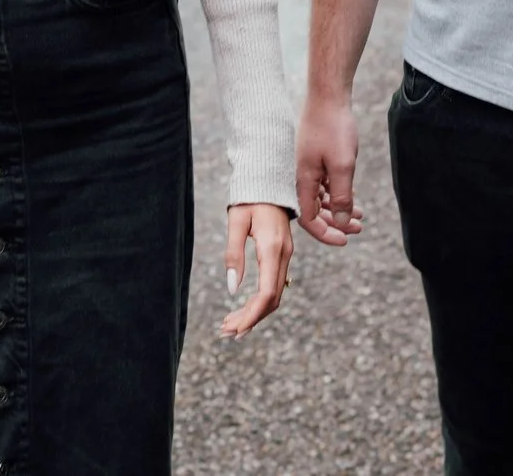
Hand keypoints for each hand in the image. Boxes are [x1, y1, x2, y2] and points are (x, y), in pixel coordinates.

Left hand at [219, 203, 294, 337]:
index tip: (235, 329)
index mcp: (272, 249)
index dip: (252, 315)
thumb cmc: (249, 199)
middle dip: (250, 319)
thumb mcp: (236, 221)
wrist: (269, 181)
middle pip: (271, 300)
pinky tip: (244, 308)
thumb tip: (233, 289)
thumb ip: (234, 254)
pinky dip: (259, 301)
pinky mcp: (282, 256)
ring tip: (231, 325)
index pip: (266, 293)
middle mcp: (284, 255)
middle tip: (226, 332)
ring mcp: (286, 256)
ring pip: (274, 295)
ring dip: (254, 313)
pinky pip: (273, 285)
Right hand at [295, 93, 365, 245]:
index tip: (345, 240)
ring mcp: (306, 165)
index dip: (325, 233)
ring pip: (320, 196)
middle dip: (336, 222)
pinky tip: (351, 194)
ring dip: (338, 208)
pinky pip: (322, 183)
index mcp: (302, 180)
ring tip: (360, 214)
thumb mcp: (342, 166)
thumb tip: (340, 222)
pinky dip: (336, 192)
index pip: (308, 219)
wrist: (328, 94)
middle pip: (314, 210)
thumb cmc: (333, 127)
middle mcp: (300, 175)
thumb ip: (341, 196)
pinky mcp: (314, 156)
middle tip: (358, 228)